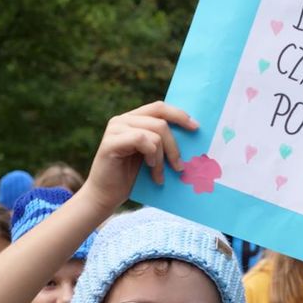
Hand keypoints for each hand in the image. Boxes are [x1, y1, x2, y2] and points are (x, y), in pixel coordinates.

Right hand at [77, 102, 198, 213]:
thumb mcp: (152, 156)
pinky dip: (151, 155)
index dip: (179, 115)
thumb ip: (163, 142)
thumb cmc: (132, 177)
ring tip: (159, 174)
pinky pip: (142, 140)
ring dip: (162, 157)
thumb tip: (191, 134)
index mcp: (133, 119)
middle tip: (179, 166)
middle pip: (161, 121)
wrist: (106, 195)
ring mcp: (115, 129)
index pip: (159, 107)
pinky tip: (149, 168)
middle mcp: (123, 120)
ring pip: (155, 133)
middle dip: (174, 145)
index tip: (196, 128)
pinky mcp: (110, 142)